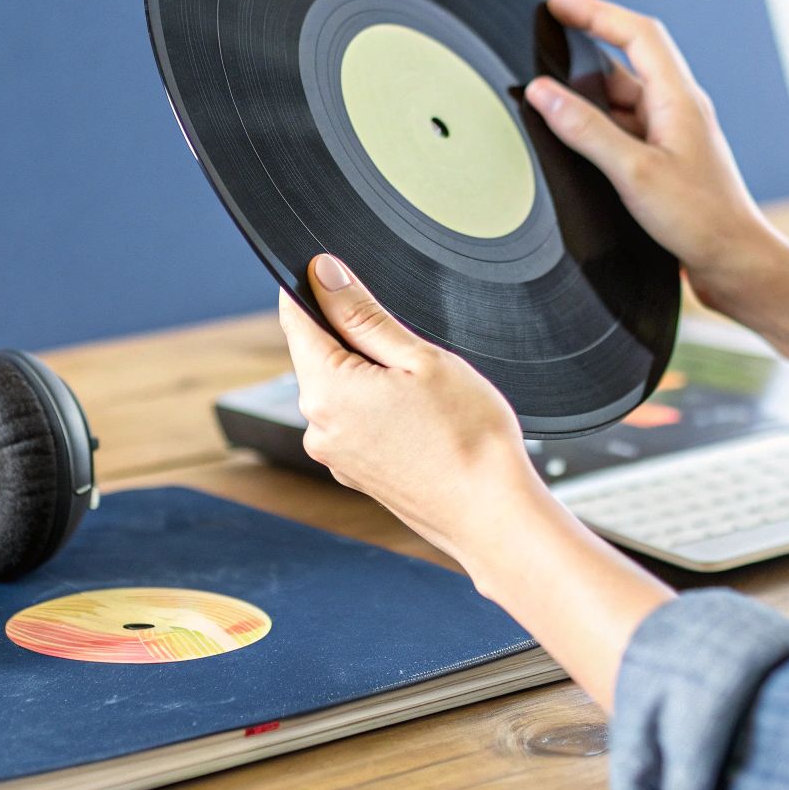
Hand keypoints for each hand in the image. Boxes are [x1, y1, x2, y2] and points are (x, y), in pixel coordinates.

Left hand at [277, 253, 676, 711]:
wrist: (492, 514)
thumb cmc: (467, 437)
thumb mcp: (419, 357)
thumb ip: (362, 314)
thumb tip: (324, 275)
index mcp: (326, 389)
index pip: (296, 317)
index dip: (316, 287)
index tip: (341, 275)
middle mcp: (317, 425)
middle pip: (321, 352)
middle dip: (358, 338)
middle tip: (415, 353)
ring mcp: (335, 454)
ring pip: (342, 388)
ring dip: (373, 376)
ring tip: (427, 395)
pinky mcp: (354, 472)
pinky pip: (356, 421)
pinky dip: (381, 410)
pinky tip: (423, 421)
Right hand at [526, 0, 785, 312]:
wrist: (735, 264)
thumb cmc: (700, 221)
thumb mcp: (634, 172)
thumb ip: (586, 130)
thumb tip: (543, 93)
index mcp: (679, 98)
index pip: (636, 33)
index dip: (595, 12)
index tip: (557, 7)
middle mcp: (678, 109)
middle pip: (627, 62)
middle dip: (583, 51)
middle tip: (542, 52)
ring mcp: (673, 135)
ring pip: (623, 99)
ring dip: (588, 97)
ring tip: (549, 105)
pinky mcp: (667, 161)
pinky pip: (626, 129)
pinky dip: (598, 128)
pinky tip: (576, 144)